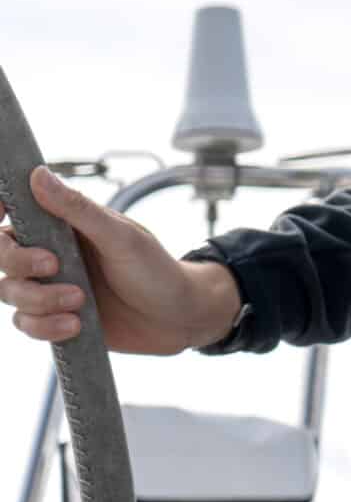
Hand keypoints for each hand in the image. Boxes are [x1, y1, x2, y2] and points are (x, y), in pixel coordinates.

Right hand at [2, 165, 239, 354]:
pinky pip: (25, 323)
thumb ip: (78, 209)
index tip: (1, 216)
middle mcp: (50, 252)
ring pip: (9, 291)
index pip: (13, 212)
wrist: (180, 318)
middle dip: (19, 263)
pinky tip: (75, 325)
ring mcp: (50, 287)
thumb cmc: (157, 270)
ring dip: (39, 300)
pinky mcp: (54, 318)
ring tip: (79, 302)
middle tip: (55, 267)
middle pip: (1, 254)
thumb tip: (38, 175)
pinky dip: (44, 326)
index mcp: (64, 224)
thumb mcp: (121, 236)